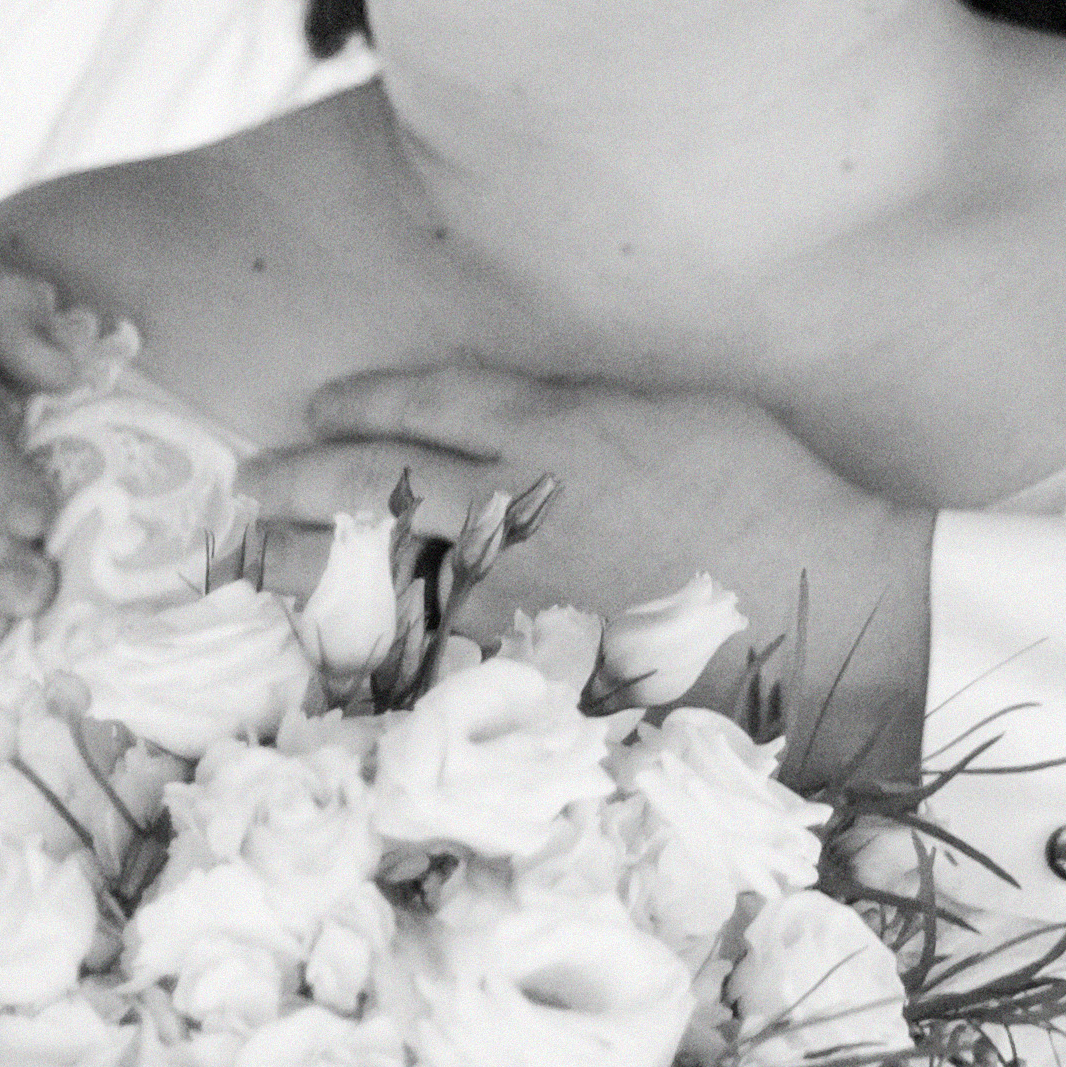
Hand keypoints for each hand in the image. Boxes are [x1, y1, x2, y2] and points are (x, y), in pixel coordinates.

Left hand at [237, 368, 935, 779]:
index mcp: (553, 430)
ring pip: (377, 573)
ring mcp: (515, 594)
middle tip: (245, 486)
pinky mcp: (530, 665)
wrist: (820, 596)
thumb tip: (520, 410)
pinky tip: (320, 644)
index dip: (361, 402)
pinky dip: (360, 646)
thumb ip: (582, 409)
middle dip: (299, 482)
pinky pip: (423, 653)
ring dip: (303, 565)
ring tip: (253, 558)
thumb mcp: (672, 410)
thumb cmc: (767, 491)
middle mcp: (515, 507)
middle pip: (374, 485)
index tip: (320, 406)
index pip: (425, 405)